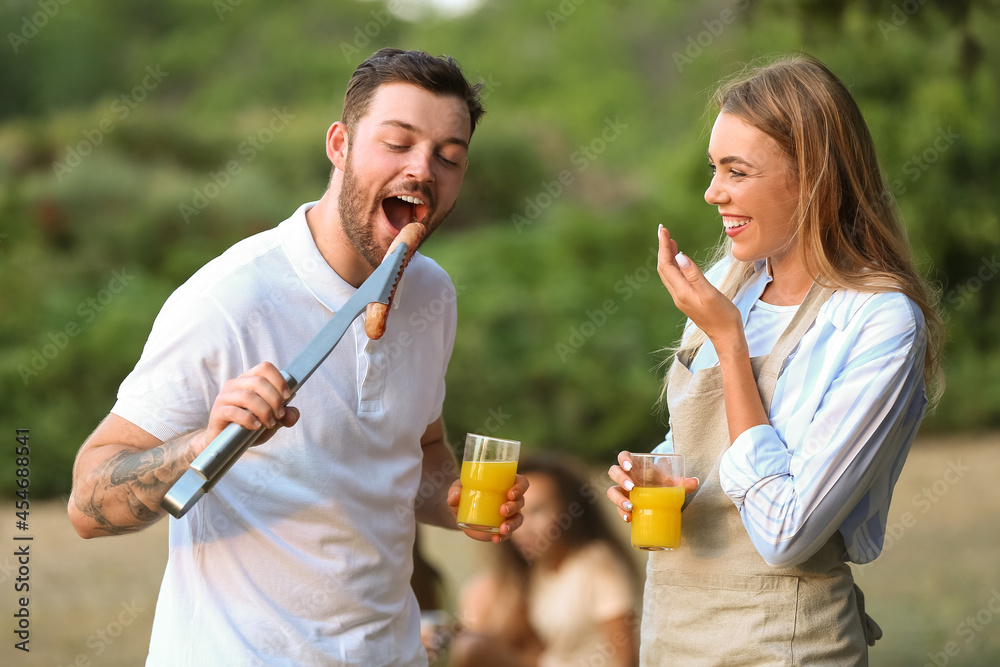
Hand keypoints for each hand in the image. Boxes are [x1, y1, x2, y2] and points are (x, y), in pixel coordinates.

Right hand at [201, 362, 299, 451]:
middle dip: (274, 399)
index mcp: (249, 380)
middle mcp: (235, 384)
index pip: (265, 368)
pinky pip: (234, 411)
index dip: (279, 380)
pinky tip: (256, 427)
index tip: (287, 397)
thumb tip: (292, 415)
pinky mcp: (218, 412)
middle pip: (259, 381)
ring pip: (248, 396)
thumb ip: (286, 416)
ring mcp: (225, 397)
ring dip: (264, 411)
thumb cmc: (250, 426)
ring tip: (269, 423)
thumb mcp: (273, 420)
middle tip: (279, 415)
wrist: (226, 443)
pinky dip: (249, 419)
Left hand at [446, 474, 528, 543]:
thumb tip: (453, 498)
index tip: (510, 493)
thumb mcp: (458, 488)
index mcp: (505, 484)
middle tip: (502, 510)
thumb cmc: (463, 493)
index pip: (521, 483)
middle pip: (520, 501)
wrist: (459, 511)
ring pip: (518, 519)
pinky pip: (507, 533)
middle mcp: (510, 500)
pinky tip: (496, 539)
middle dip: (514, 506)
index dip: (520, 487)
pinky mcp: (501, 529)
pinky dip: (502, 536)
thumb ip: (454, 491)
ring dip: (512, 524)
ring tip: (503, 529)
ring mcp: (508, 516)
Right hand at [607, 451, 698, 522]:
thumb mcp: (670, 481)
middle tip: (632, 487)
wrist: (657, 495)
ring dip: (618, 499)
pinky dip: (621, 513)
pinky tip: (629, 518)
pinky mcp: (622, 505)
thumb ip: (682, 482)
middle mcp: (625, 477)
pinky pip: (617, 508)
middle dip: (621, 479)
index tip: (630, 466)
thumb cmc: (661, 483)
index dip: (623, 459)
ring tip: (630, 507)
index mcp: (634, 465)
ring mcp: (622, 491)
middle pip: (614, 472)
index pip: (623, 456)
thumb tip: (695, 482)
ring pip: (611, 491)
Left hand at [656, 225, 741, 345]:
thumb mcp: (710, 293)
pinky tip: (680, 261)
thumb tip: (679, 256)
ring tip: (671, 241)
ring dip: (668, 257)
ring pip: (669, 274)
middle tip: (664, 231)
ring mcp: (682, 298)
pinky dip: (675, 266)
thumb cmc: (723, 315)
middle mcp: (678, 295)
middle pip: (664, 268)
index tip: (663, 229)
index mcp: (681, 292)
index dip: (663, 246)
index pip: (666, 264)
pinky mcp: (688, 300)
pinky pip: (676, 279)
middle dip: (662, 248)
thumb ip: (694, 275)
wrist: (726, 336)